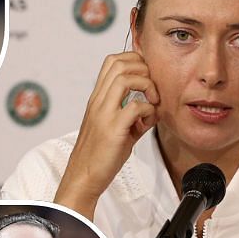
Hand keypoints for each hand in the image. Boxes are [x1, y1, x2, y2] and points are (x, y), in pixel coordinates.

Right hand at [55, 52, 159, 217]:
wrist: (84, 176)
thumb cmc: (100, 154)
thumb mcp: (117, 127)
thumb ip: (133, 114)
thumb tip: (154, 108)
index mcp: (98, 98)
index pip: (112, 61)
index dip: (134, 61)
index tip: (147, 78)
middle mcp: (98, 101)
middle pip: (119, 63)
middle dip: (143, 69)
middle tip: (151, 89)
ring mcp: (104, 113)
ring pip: (126, 79)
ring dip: (147, 86)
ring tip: (152, 102)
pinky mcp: (112, 129)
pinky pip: (136, 107)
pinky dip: (148, 110)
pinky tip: (147, 124)